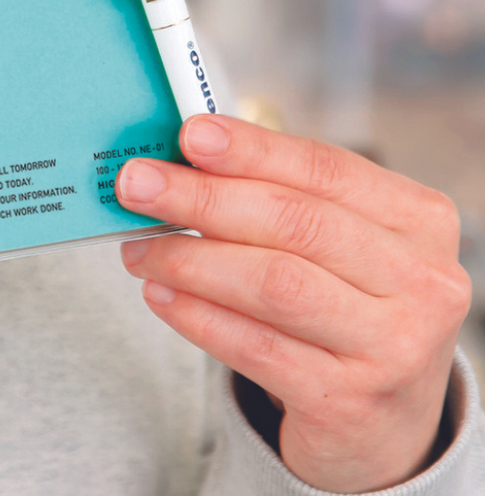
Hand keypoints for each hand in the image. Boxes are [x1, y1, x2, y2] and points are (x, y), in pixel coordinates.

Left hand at [117, 115, 470, 493]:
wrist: (382, 423)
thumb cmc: (345, 307)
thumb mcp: (338, 244)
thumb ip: (276, 196)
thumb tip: (182, 160)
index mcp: (418, 221)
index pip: (325, 168)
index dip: (252, 149)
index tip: (190, 134)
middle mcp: (421, 281)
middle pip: (294, 222)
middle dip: (203, 197)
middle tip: (138, 185)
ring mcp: (393, 346)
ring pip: (273, 283)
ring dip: (190, 258)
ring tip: (138, 247)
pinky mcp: (351, 402)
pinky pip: (255, 347)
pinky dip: (197, 315)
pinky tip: (159, 294)